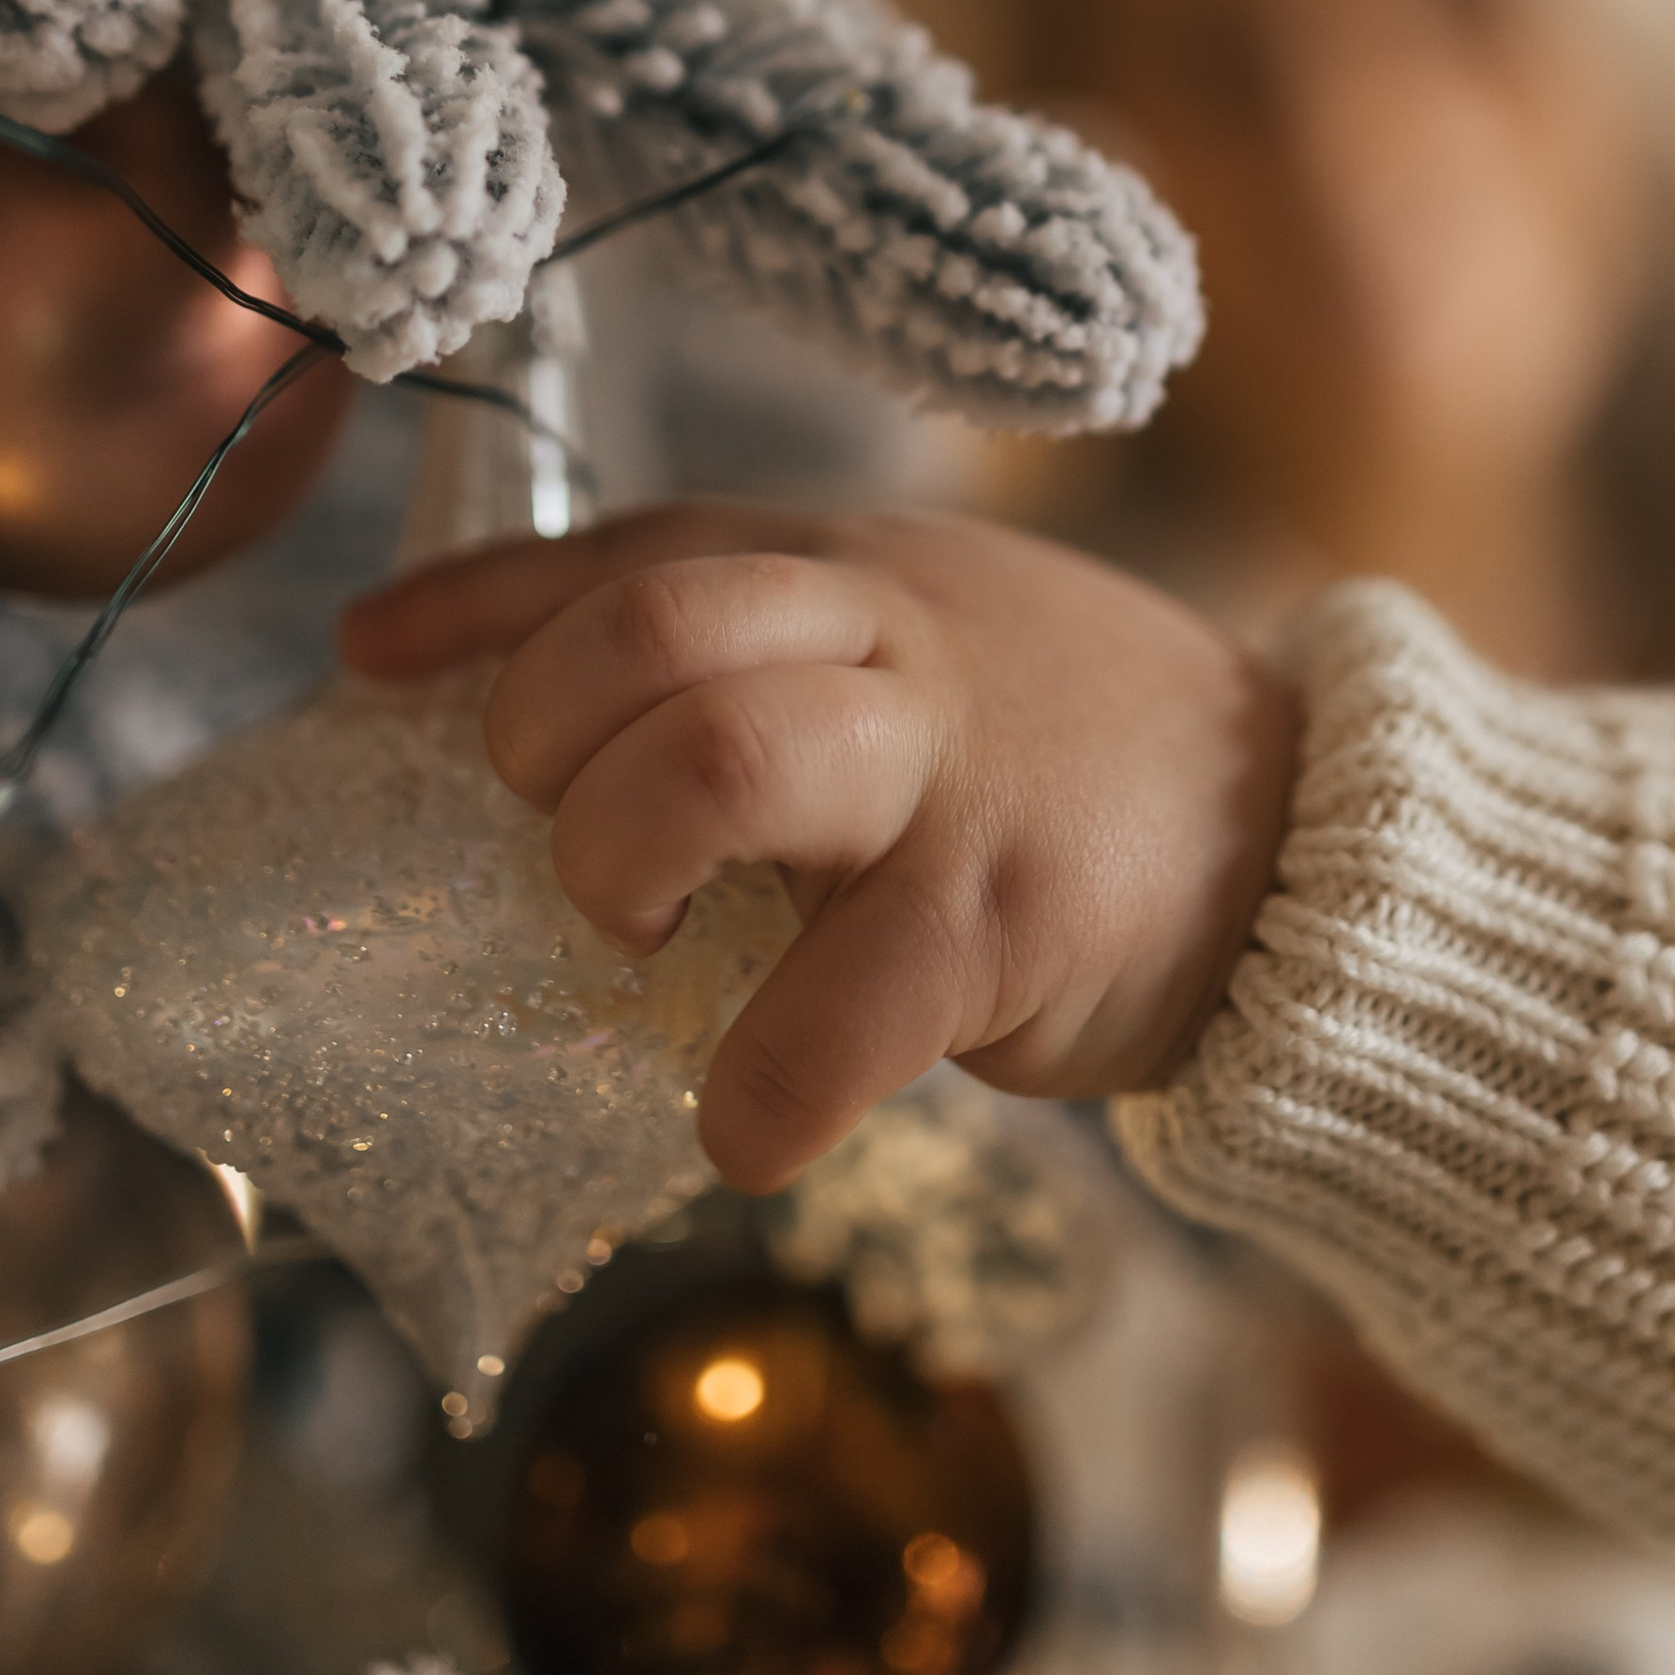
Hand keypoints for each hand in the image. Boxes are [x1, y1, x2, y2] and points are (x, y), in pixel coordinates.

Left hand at [337, 502, 1298, 1192]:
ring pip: (724, 757)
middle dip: (549, 737)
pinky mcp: (1006, 911)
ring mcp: (949, 769)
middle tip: (567, 843)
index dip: (477, 606)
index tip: (368, 663)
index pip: (624, 546)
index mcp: (842, 570)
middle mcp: (884, 635)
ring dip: (625, 859)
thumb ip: (759, 653)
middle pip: (653, 624)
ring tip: (628, 940)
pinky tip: (740, 1128)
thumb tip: (527, 712)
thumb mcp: (918, 644)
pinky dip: (758, 1089)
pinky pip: (842, 1005)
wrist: (1306, 829)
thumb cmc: (1065, 752)